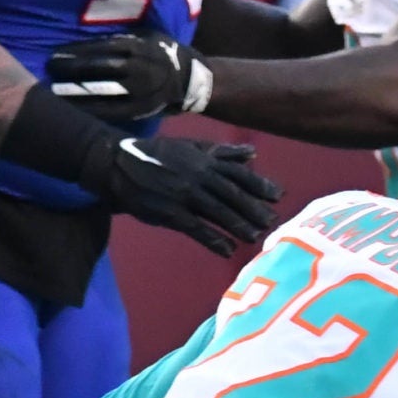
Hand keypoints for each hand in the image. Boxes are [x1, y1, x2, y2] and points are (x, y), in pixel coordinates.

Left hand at [46, 30, 208, 122]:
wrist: (193, 80)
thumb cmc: (163, 53)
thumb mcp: (147, 36)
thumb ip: (122, 38)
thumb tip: (87, 33)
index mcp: (140, 47)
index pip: (101, 49)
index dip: (76, 52)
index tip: (54, 55)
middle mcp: (140, 69)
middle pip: (99, 69)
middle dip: (71, 70)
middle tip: (49, 71)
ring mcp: (141, 91)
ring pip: (103, 92)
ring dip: (76, 93)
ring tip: (54, 93)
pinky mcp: (141, 110)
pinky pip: (112, 112)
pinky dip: (92, 112)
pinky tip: (73, 112)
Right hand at [84, 135, 281, 254]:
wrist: (118, 163)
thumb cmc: (159, 155)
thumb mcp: (192, 147)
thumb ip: (223, 153)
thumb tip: (253, 154)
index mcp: (205, 160)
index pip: (238, 174)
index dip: (260, 185)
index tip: (278, 196)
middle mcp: (198, 176)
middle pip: (232, 195)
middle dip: (254, 209)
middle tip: (272, 222)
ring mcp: (184, 194)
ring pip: (218, 212)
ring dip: (239, 225)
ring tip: (255, 237)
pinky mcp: (169, 212)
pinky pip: (195, 228)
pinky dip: (213, 240)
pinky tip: (228, 250)